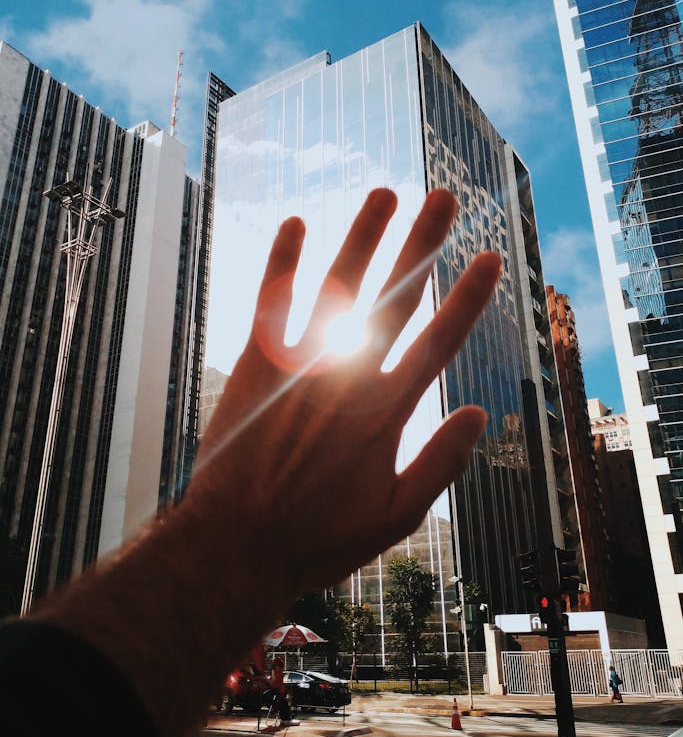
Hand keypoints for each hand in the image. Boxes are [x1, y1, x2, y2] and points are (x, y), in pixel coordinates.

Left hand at [193, 187, 499, 593]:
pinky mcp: (257, 364)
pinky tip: (295, 223)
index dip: (467, 298)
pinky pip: (272, 303)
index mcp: (386, 410)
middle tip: (441, 198)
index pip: (437, 341)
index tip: (489, 258)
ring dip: (362, 238)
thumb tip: (478, 412)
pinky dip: (283, 263)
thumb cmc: (319, 536)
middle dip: (422, 245)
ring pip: (339, 288)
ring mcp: (301, 365)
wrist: (237, 544)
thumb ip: (441, 462)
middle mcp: (348, 375)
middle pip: (394, 298)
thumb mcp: (396, 515)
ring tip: (383, 192)